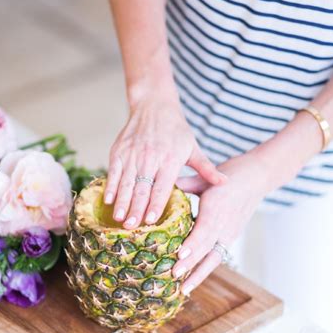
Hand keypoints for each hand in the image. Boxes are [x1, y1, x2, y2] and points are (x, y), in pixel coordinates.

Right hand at [104, 91, 225, 228]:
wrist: (154, 105)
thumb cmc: (176, 130)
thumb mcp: (193, 148)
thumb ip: (206, 168)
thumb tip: (225, 183)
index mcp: (170, 159)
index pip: (162, 187)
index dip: (155, 204)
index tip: (150, 220)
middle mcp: (150, 157)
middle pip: (142, 188)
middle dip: (135, 209)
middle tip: (131, 227)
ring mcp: (132, 154)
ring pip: (126, 182)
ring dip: (121, 202)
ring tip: (118, 219)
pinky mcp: (119, 151)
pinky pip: (113, 172)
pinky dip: (110, 186)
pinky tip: (107, 201)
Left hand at [172, 152, 268, 293]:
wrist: (257, 178)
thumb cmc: (230, 174)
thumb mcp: (206, 176)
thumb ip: (186, 183)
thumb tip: (163, 186)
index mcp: (218, 206)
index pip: (205, 228)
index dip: (193, 242)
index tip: (179, 253)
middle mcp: (225, 223)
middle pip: (208, 247)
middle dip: (191, 263)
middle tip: (174, 275)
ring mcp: (230, 233)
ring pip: (214, 258)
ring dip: (199, 274)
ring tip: (183, 289)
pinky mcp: (231, 238)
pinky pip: (217, 257)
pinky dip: (204, 270)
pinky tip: (191, 282)